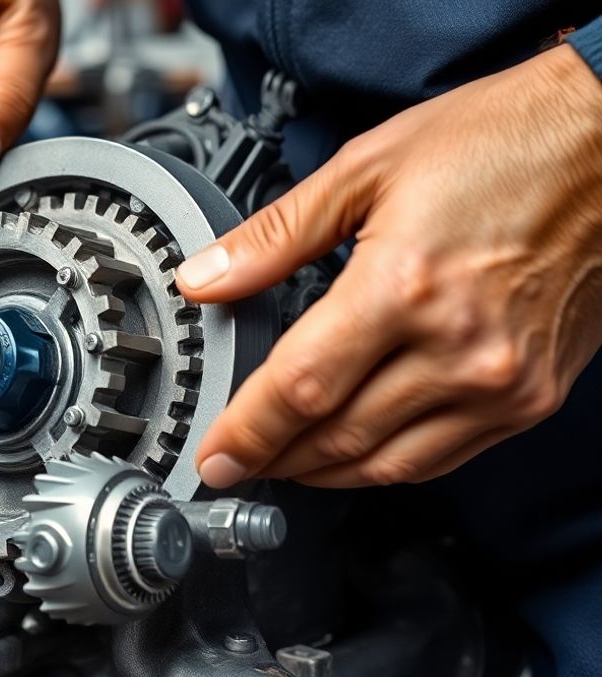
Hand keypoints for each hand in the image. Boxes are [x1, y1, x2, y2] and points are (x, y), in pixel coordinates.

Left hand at [176, 43, 601, 488]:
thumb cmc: (501, 142)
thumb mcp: (366, 169)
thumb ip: (274, 236)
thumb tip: (203, 279)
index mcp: (405, 285)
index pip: (301, 387)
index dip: (246, 433)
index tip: (213, 456)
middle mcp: (458, 346)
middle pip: (337, 436)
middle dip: (272, 459)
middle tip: (232, 462)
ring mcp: (502, 381)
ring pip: (389, 463)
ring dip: (322, 474)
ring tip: (279, 464)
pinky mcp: (534, 396)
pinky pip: (443, 457)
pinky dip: (386, 465)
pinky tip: (351, 454)